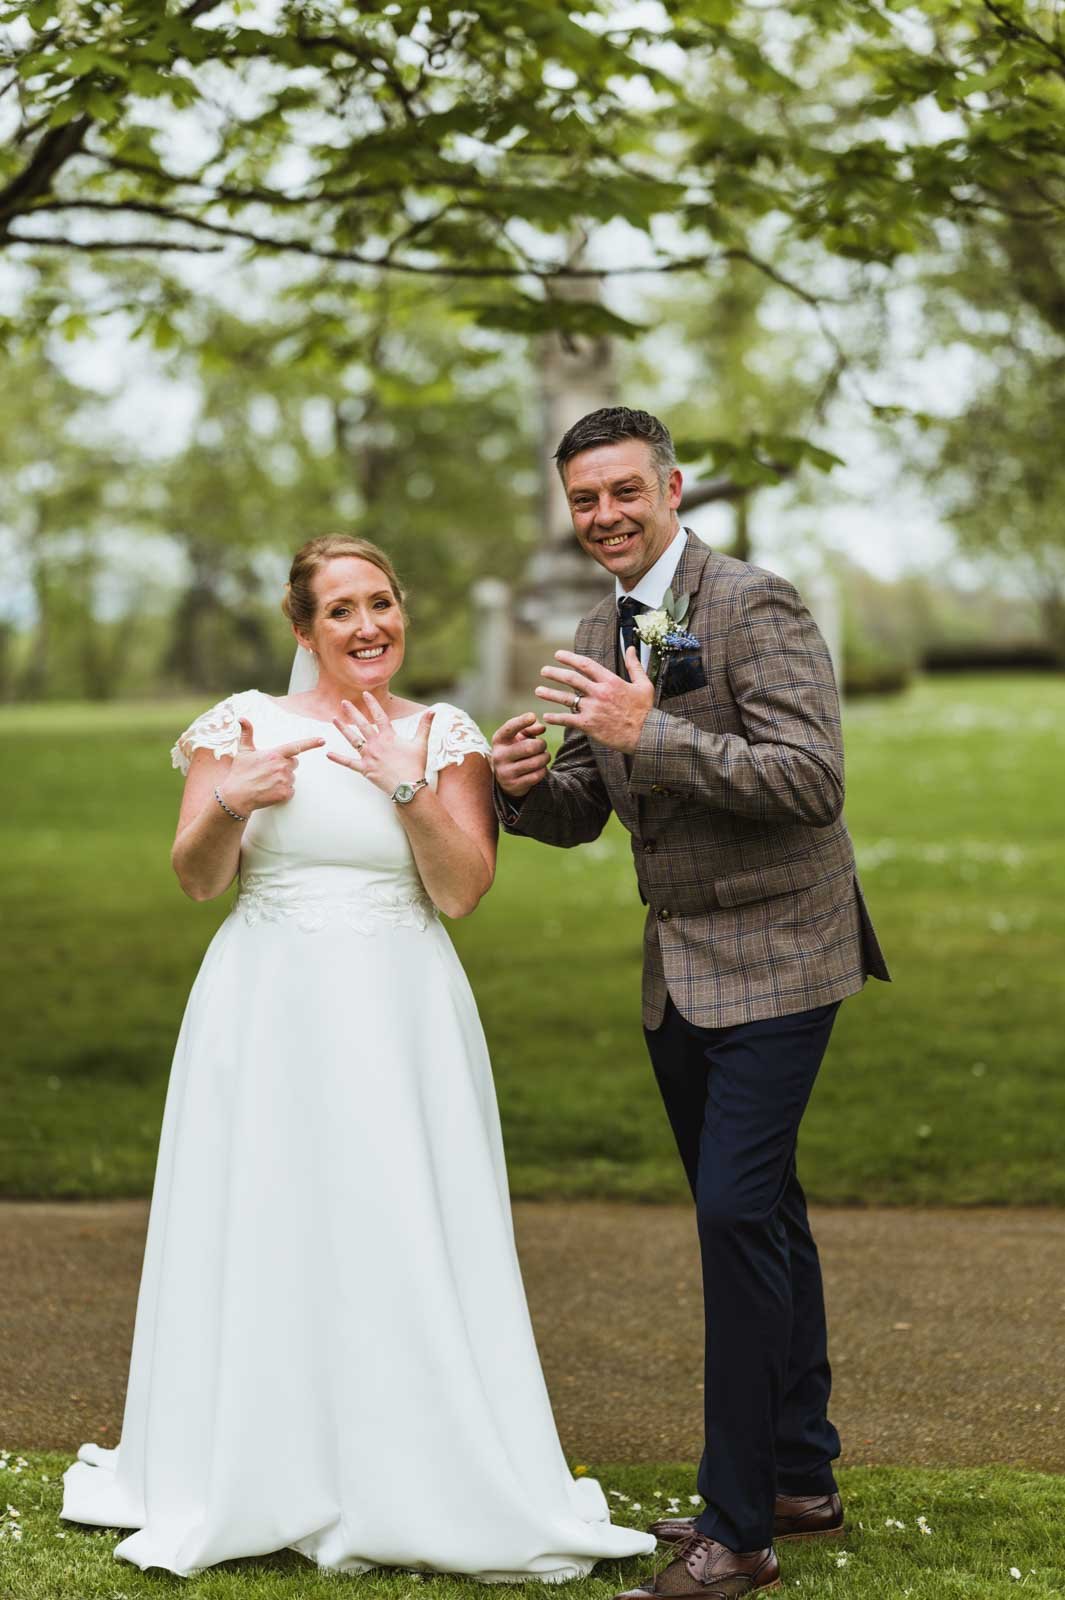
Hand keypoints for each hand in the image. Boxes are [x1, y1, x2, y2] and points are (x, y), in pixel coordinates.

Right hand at [220, 719, 324, 813]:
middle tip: (270, 771)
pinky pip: (291, 790)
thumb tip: (242, 718)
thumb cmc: (240, 773)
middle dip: (286, 765)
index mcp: (274, 754)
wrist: (236, 797)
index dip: (311, 743)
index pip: (296, 746)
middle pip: (294, 763)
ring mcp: (284, 780)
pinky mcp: (285, 793)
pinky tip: (271, 791)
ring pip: (292, 777)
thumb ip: (247, 734)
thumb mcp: (243, 751)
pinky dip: (283, 791)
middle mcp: (282, 766)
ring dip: (284, 779)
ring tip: (268, 782)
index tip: (323, 740)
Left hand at [328, 693, 432, 795]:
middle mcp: (376, 744)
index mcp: (389, 736)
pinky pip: (349, 763)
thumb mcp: (421, 744)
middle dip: (352, 712)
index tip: (365, 694)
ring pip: (352, 740)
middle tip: (343, 702)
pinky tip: (328, 754)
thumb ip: (425, 726)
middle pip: (362, 724)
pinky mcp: (365, 769)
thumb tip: (433, 711)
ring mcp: (369, 756)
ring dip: (343, 729)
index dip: (372, 704)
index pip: (379, 716)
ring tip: (334, 719)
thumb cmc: (415, 766)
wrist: (408, 787)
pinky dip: (338, 759)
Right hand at [491, 714, 548, 797]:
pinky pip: (537, 775)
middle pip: (529, 747)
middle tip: (543, 745)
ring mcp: (504, 772)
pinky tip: (540, 768)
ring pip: (535, 762)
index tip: (532, 716)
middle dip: (542, 745)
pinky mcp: (513, 785)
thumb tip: (541, 727)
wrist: (507, 778)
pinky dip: (543, 770)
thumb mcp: (520, 737)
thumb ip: (530, 728)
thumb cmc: (516, 750)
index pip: (509, 728)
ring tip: (544, 756)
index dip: (521, 721)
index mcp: (499, 740)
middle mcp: (498, 755)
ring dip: (545, 758)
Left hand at [536, 647, 653, 753]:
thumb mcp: (643, 684)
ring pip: (566, 699)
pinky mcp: (589, 725)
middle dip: (555, 673)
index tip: (558, 655)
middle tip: (544, 671)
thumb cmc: (646, 711)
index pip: (586, 665)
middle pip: (572, 679)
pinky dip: (555, 718)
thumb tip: (630, 648)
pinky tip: (546, 717)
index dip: (570, 658)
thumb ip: (634, 665)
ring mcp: (593, 709)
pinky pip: (568, 720)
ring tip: (538, 691)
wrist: (646, 735)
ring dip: (550, 694)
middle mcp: (599, 693)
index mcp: (611, 681)